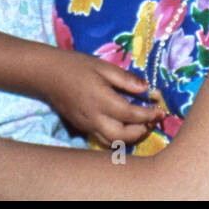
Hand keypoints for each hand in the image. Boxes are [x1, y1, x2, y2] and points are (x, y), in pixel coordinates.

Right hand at [44, 49, 162, 147]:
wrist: (47, 75)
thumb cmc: (76, 66)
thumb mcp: (103, 66)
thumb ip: (125, 79)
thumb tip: (146, 89)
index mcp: (101, 100)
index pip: (131, 114)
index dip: (148, 114)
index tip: (161, 110)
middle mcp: (94, 118)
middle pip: (123, 135)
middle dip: (142, 130)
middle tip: (154, 120)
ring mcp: (87, 125)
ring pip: (113, 142)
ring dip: (131, 137)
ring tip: (143, 125)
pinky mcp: (82, 128)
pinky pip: (103, 139)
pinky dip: (118, 138)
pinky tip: (126, 126)